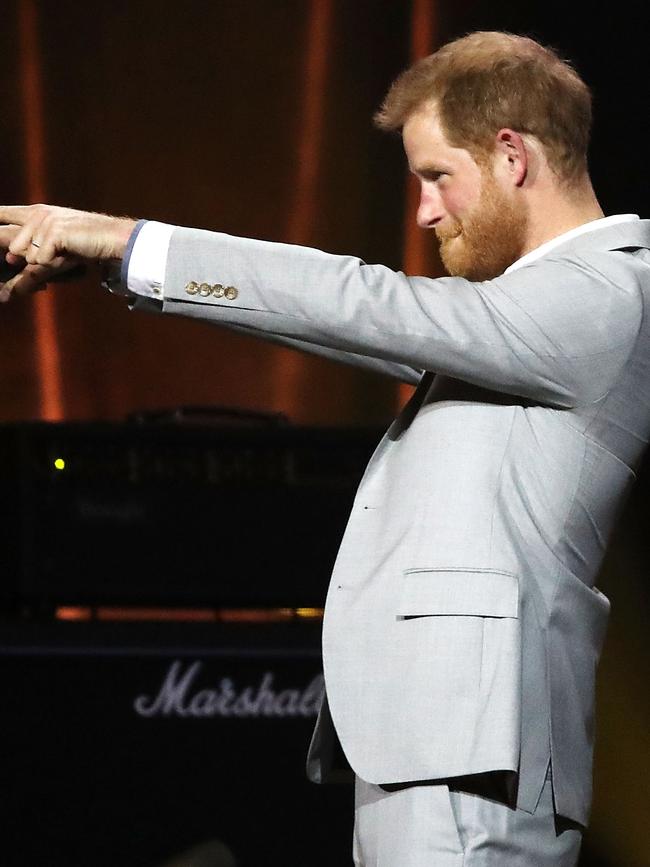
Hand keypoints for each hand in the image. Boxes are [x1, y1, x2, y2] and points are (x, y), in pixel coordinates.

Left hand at [0, 204, 136, 300]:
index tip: (4, 250)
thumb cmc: (84, 243)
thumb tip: (7, 276)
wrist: (111, 238)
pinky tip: (68, 255)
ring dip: (42, 265)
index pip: (0, 213)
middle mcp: (35, 214)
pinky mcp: (53, 233)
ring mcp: (44, 222)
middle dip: (18, 260)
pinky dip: (53, 265)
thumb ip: (29, 260)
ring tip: (62, 258)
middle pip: (8, 243)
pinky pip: (40, 261)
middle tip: (44, 264)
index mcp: (34, 212)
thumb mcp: (53, 251)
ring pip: (24, 256)